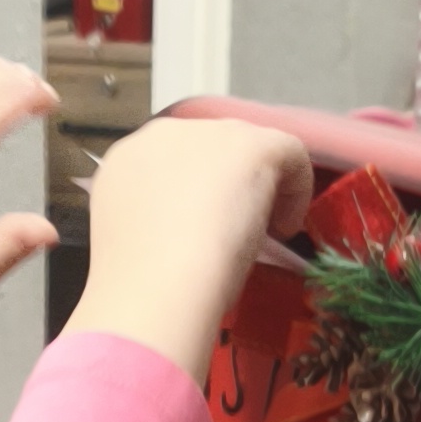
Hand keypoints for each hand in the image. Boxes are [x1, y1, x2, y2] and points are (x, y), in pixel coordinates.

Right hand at [62, 113, 316, 381]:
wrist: (156, 287)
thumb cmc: (139, 285)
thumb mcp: (136, 247)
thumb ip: (156, 227)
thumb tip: (181, 239)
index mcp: (126, 163)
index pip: (170, 167)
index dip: (193, 198)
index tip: (204, 234)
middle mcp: (162, 137)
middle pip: (210, 152)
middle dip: (227, 187)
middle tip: (234, 234)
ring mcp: (209, 134)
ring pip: (247, 150)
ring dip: (259, 188)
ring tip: (261, 237)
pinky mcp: (254, 144)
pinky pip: (288, 153)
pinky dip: (295, 190)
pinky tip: (284, 230)